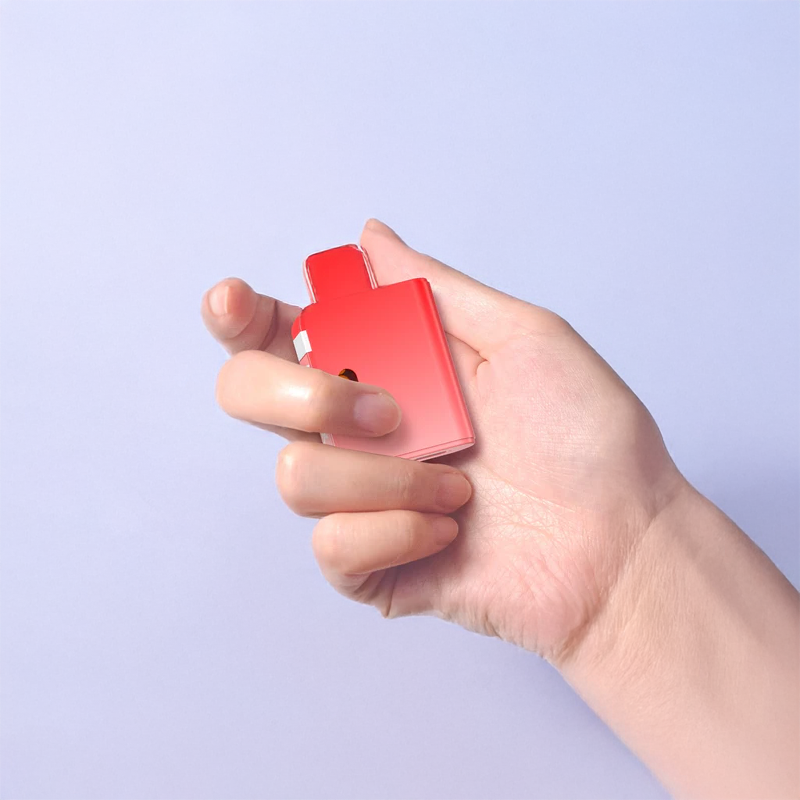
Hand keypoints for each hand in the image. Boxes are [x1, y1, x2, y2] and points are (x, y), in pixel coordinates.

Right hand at [202, 219, 684, 661]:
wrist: (621, 541)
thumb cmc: (586, 436)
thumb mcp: (522, 337)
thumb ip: (434, 289)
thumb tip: (370, 235)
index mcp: (387, 367)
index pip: (283, 334)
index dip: (241, 315)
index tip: (236, 303)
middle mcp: (360, 429)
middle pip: (249, 393)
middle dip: (302, 393)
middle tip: (388, 408)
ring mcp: (361, 498)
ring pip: (295, 475)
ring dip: (388, 477)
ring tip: (460, 487)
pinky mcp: (372, 564)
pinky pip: (330, 546)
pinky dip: (398, 532)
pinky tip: (452, 530)